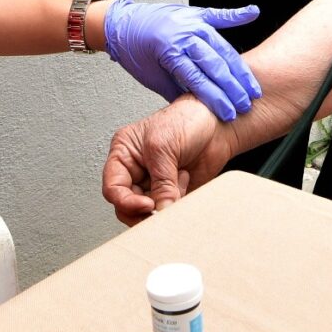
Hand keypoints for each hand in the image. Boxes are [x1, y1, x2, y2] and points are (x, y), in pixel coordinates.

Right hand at [102, 99, 231, 224]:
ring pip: (147, 211)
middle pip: (127, 204)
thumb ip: (161, 182)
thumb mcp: (164, 147)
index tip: (147, 205)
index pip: (113, 187)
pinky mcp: (172, 192)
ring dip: (164, 205)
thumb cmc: (186, 120)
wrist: (218, 123)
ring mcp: (154, 183)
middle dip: (144, 209)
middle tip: (161, 208)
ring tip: (178, 186)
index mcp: (124, 154)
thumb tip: (161, 210)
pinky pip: (168, 209)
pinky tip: (186, 179)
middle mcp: (136, 170)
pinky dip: (177, 204)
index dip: (126, 201)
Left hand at [103, 0, 261, 119]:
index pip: (199, 81)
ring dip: (239, 67)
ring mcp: (189, 22)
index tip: (229, 113)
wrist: (120, 23)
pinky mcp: (193, 13)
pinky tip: (253, 13)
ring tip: (252, 85)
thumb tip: (198, 107)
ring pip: (221, 46)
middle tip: (246, 104)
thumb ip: (176, 89)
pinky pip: (217, 14)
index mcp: (169, 53)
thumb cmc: (135, 52)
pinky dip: (236, 13)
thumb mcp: (152, 77)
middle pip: (215, 64)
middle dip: (233, 88)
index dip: (216, 99)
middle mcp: (182, 35)